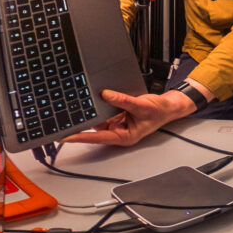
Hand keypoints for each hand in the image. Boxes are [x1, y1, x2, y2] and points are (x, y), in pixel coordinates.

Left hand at [63, 89, 194, 146]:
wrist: (168, 106)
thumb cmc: (159, 112)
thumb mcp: (140, 105)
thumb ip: (122, 101)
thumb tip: (105, 95)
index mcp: (124, 137)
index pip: (97, 138)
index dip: (80, 137)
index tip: (65, 137)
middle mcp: (118, 132)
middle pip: (95, 128)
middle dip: (83, 122)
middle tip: (67, 116)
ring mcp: (117, 124)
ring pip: (99, 119)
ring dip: (93, 112)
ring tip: (83, 103)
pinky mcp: (118, 116)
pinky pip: (105, 111)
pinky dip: (100, 106)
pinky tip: (97, 100)